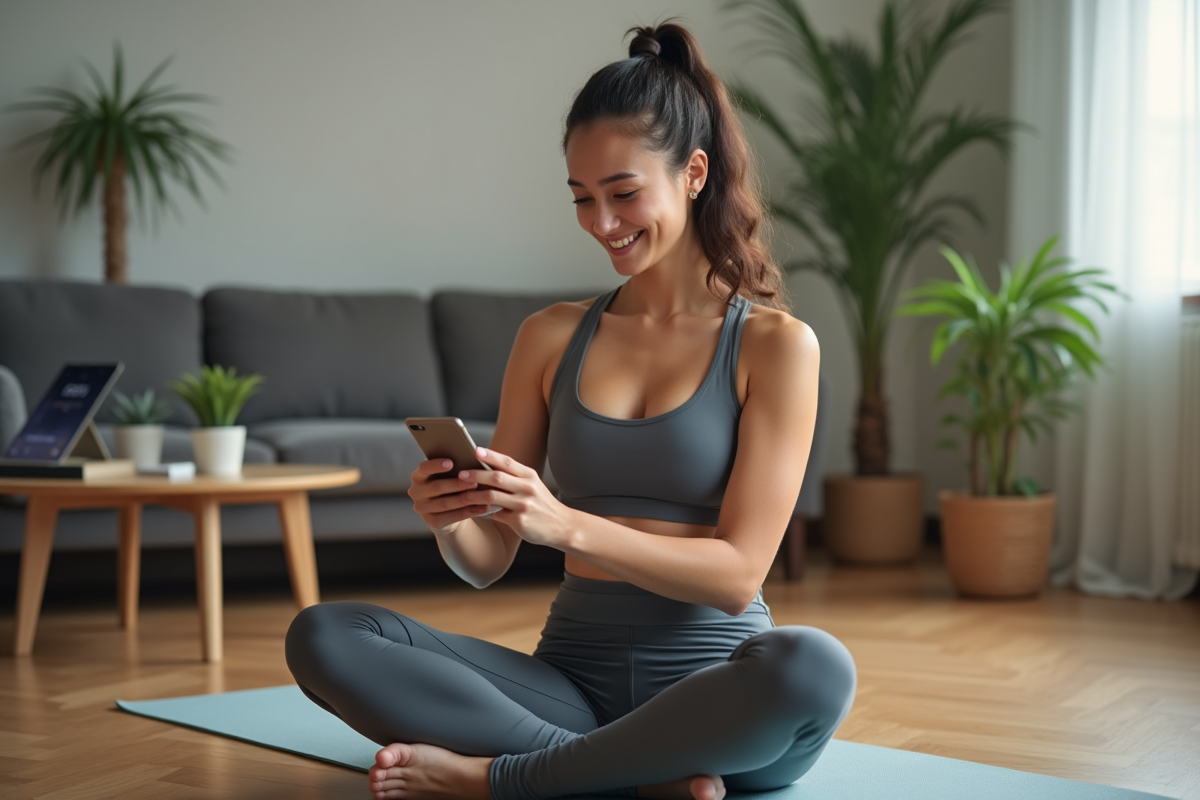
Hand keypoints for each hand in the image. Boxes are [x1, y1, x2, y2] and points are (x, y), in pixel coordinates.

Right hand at [408, 458, 494, 532]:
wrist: (450, 511)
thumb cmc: (451, 486)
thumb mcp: (449, 476)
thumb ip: (454, 468)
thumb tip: (471, 459)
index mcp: (418, 476)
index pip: (423, 468)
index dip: (436, 465)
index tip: (451, 462)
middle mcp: (416, 492)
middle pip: (437, 487)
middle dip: (457, 484)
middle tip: (475, 481)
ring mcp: (422, 508)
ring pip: (445, 503)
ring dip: (464, 499)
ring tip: (481, 495)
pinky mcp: (432, 522)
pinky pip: (452, 517)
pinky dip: (469, 512)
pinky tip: (482, 508)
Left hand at [455, 447, 572, 547]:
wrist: (562, 526)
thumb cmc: (542, 504)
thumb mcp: (532, 485)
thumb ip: (514, 477)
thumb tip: (486, 469)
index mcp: (530, 476)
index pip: (507, 462)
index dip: (490, 455)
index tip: (475, 450)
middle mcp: (528, 488)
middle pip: (497, 477)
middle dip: (476, 475)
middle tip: (460, 474)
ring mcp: (523, 505)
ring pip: (491, 496)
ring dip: (473, 496)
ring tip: (461, 495)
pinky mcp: (519, 521)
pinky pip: (496, 514)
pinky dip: (484, 512)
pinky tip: (476, 512)